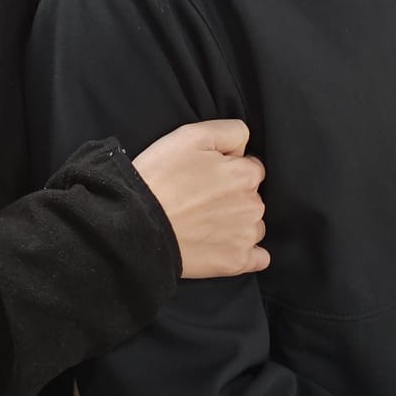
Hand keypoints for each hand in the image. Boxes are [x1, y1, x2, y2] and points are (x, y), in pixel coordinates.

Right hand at [133, 119, 267, 276]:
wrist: (137, 224)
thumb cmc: (161, 177)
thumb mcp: (191, 135)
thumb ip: (230, 132)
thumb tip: (244, 147)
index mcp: (245, 174)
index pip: (252, 168)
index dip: (229, 169)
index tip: (206, 176)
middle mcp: (253, 206)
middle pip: (253, 197)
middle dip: (234, 196)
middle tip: (200, 199)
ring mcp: (246, 237)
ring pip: (254, 226)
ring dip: (238, 224)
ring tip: (205, 223)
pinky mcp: (236, 262)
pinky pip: (259, 259)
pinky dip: (247, 253)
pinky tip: (225, 246)